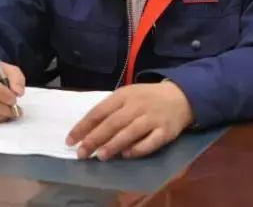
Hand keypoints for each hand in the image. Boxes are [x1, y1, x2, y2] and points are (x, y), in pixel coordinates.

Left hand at [65, 81, 193, 160]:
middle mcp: (137, 106)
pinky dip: (138, 149)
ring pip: (130, 132)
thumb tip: (87, 131)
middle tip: (81, 153)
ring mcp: (152, 118)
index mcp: (124, 95)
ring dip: (114, 145)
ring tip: (100, 156)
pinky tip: (127, 155)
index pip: (99, 111)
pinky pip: (151, 142)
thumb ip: (110, 110)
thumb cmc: (147, 98)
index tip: (70, 140)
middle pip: (112, 123)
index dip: (84, 126)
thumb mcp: (127, 96)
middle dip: (95, 139)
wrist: (181, 96)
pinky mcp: (166, 131)